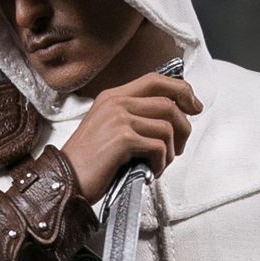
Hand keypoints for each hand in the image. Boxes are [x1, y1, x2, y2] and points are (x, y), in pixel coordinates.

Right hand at [61, 73, 201, 203]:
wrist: (64, 180)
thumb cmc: (88, 163)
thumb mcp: (109, 130)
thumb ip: (133, 119)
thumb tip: (169, 121)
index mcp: (113, 96)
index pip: (156, 80)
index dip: (181, 90)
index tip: (195, 107)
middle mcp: (116, 102)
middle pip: (168, 103)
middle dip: (183, 128)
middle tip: (179, 149)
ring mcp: (118, 118)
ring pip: (167, 127)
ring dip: (171, 151)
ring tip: (159, 165)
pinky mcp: (122, 139)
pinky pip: (158, 146)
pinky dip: (160, 163)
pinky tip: (150, 172)